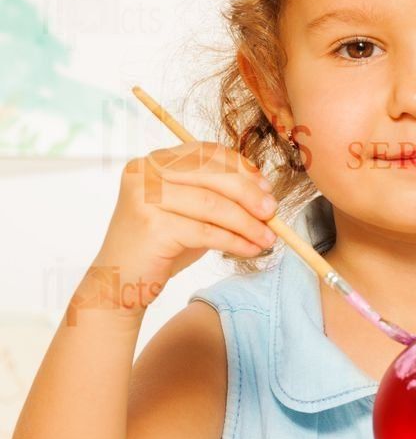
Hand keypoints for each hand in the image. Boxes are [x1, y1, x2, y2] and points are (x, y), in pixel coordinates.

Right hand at [93, 142, 277, 312]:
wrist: (119, 285)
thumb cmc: (159, 247)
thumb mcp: (189, 212)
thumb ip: (216, 196)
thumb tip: (263, 193)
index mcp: (154, 161)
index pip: (206, 153)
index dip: (240, 168)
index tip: (265, 186)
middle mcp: (145, 172)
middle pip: (211, 174)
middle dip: (249, 194)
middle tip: (272, 212)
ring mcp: (145, 197)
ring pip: (211, 204)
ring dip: (247, 222)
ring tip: (268, 237)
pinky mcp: (152, 226)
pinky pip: (205, 231)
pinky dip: (234, 241)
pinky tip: (250, 249)